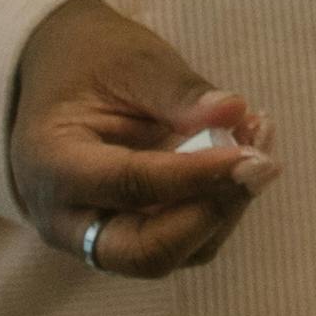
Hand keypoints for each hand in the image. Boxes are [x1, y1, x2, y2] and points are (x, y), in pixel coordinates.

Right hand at [1, 0, 278, 280]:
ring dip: (227, 206)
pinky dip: (222, 205)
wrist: (62, 74)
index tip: (252, 154)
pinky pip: (184, 241)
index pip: (129, 186)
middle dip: (213, 213)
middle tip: (262, 163)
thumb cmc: (93, 63)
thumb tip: (233, 111)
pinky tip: (246, 154)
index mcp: (52, 165)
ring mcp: (94, 235)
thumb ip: (179, 91)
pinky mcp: (129, 235)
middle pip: (145, 253)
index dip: (197, 175)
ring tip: (259, 138)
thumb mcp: (133, 62)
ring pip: (175, 253)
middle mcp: (64, 217)